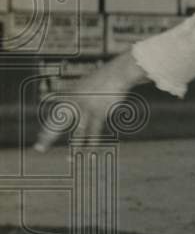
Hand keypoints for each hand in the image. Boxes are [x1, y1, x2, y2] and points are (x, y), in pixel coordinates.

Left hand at [33, 50, 147, 152]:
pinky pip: (96, 130)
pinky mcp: (100, 112)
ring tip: (69, 160)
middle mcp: (75, 103)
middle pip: (59, 123)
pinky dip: (93, 141)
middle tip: (39, 149)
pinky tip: (91, 151)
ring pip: (79, 130)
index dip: (48, 130)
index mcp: (69, 97)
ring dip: (74, 147)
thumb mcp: (85, 86)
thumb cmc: (102, 79)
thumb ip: (77, 97)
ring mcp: (87, 108)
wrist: (115, 73)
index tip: (41, 141)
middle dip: (48, 137)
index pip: (55, 117)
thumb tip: (73, 107)